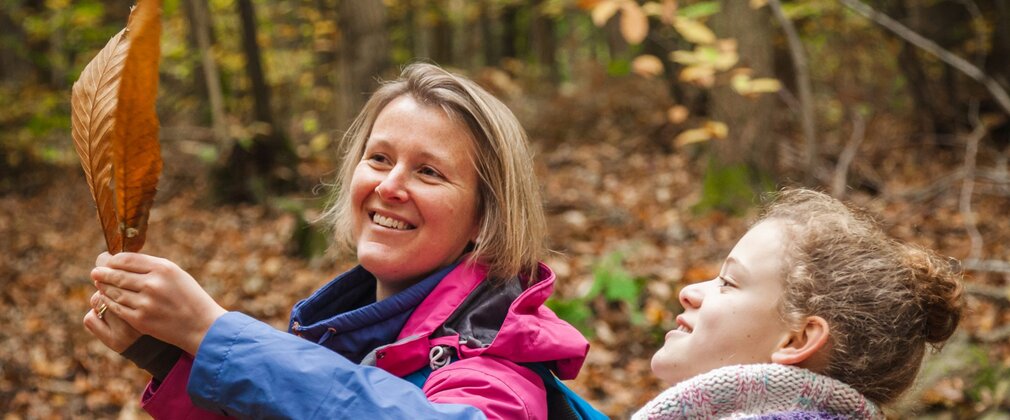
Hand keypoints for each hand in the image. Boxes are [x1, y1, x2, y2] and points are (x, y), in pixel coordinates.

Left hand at [91, 252, 226, 354]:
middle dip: (103, 273)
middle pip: (117, 275)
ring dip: (104, 288)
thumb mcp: (176, 274)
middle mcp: (152, 284)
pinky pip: (117, 308)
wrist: (202, 325)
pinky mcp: (140, 319)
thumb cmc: (189, 297)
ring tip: (99, 284)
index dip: (112, 260)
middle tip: (95, 272)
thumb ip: (152, 266)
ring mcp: (144, 303)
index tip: (106, 261)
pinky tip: (106, 299)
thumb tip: (124, 262)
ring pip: (114, 292)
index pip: (126, 259)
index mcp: (162, 268)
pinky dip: (108, 302)